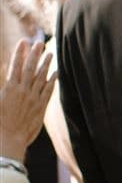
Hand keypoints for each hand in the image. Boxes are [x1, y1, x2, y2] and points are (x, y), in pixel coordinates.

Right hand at [0, 37, 55, 160]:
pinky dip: (52, 81)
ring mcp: (33, 99)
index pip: (15, 65)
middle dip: (34, 54)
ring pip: (41, 77)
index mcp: (9, 88)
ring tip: (49, 53)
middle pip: (30, 68)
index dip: (19, 53)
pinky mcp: (41, 107)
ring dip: (46, 64)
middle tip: (39, 42)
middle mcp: (23, 91)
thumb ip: (2, 85)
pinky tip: (56, 73)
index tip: (23, 42)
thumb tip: (4, 70)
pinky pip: (48, 91)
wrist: (9, 140)